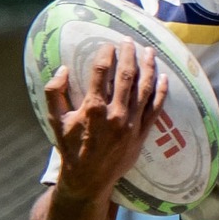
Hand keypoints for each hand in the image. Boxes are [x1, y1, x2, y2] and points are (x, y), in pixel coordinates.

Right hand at [45, 42, 166, 202]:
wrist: (88, 179)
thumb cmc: (70, 147)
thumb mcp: (55, 120)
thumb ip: (54, 92)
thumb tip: (62, 68)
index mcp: (93, 107)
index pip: (101, 70)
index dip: (106, 53)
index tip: (108, 45)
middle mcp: (115, 113)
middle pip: (126, 75)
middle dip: (129, 54)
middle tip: (129, 41)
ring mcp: (131, 123)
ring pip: (144, 88)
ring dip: (148, 67)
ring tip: (149, 51)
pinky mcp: (141, 133)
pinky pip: (155, 108)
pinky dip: (161, 91)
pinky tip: (164, 77)